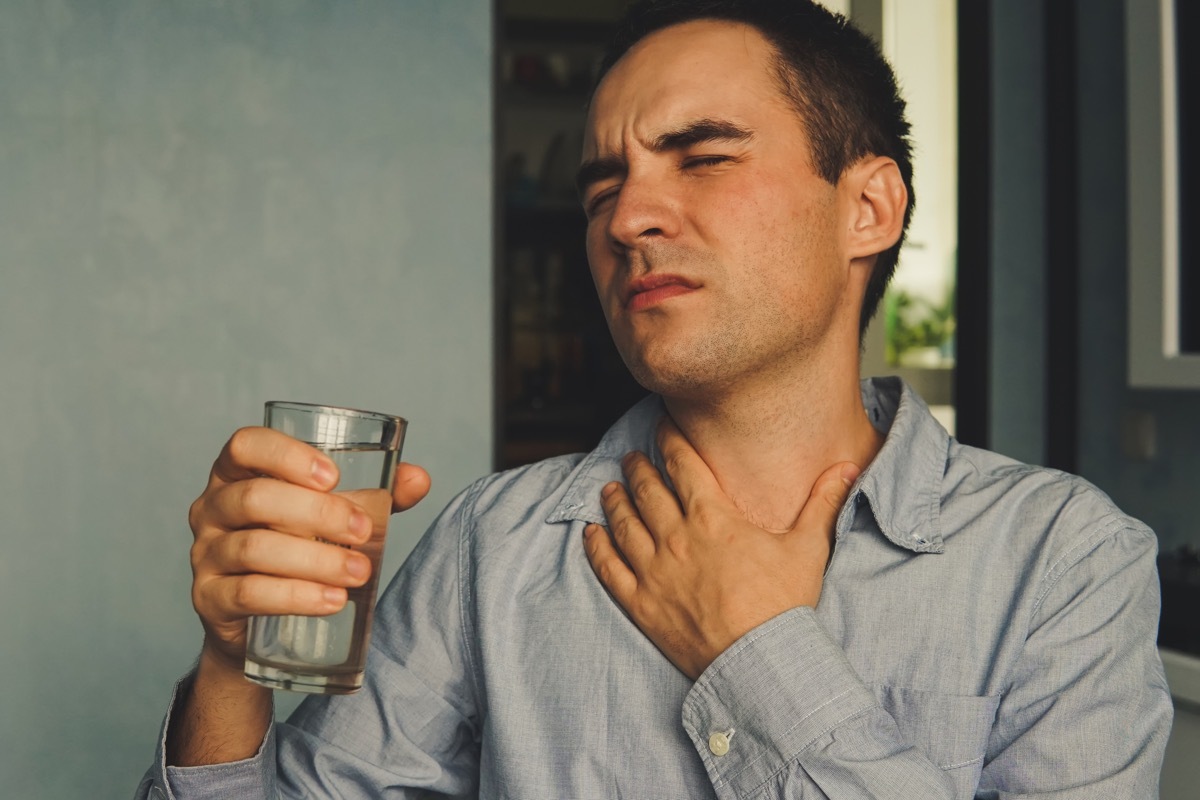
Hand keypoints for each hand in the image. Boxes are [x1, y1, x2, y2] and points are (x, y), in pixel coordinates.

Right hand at [187, 427, 430, 674]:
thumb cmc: (299, 546)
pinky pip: (248, 594)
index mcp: (238, 473)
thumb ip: (378, 494)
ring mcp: (205, 554)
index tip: (333, 476)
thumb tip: (419, 479)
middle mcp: (212, 508)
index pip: (246, 445)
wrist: (261, 619)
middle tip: (363, 533)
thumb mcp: (335, 514)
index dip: (286, 454)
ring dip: (315, 560)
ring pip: (254, 548)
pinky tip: (332, 600)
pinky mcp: (209, 599)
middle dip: (318, 514)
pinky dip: (295, 596)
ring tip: (359, 573)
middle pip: (255, 498)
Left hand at [582, 418, 857, 679]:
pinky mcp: (641, 603)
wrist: (759, 662)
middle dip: (638, 468)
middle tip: (632, 456)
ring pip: (623, 523)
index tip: (661, 428)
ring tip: (609, 487)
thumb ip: (823, 503)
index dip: (669, 441)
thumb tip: (847, 467)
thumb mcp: (809, 548)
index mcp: (713, 517)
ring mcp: (654, 570)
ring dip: (614, 500)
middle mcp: (676, 537)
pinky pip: (608, 568)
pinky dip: (596, 547)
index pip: (683, 465)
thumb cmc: (784, 607)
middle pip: (647, 490)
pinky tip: (590, 533)